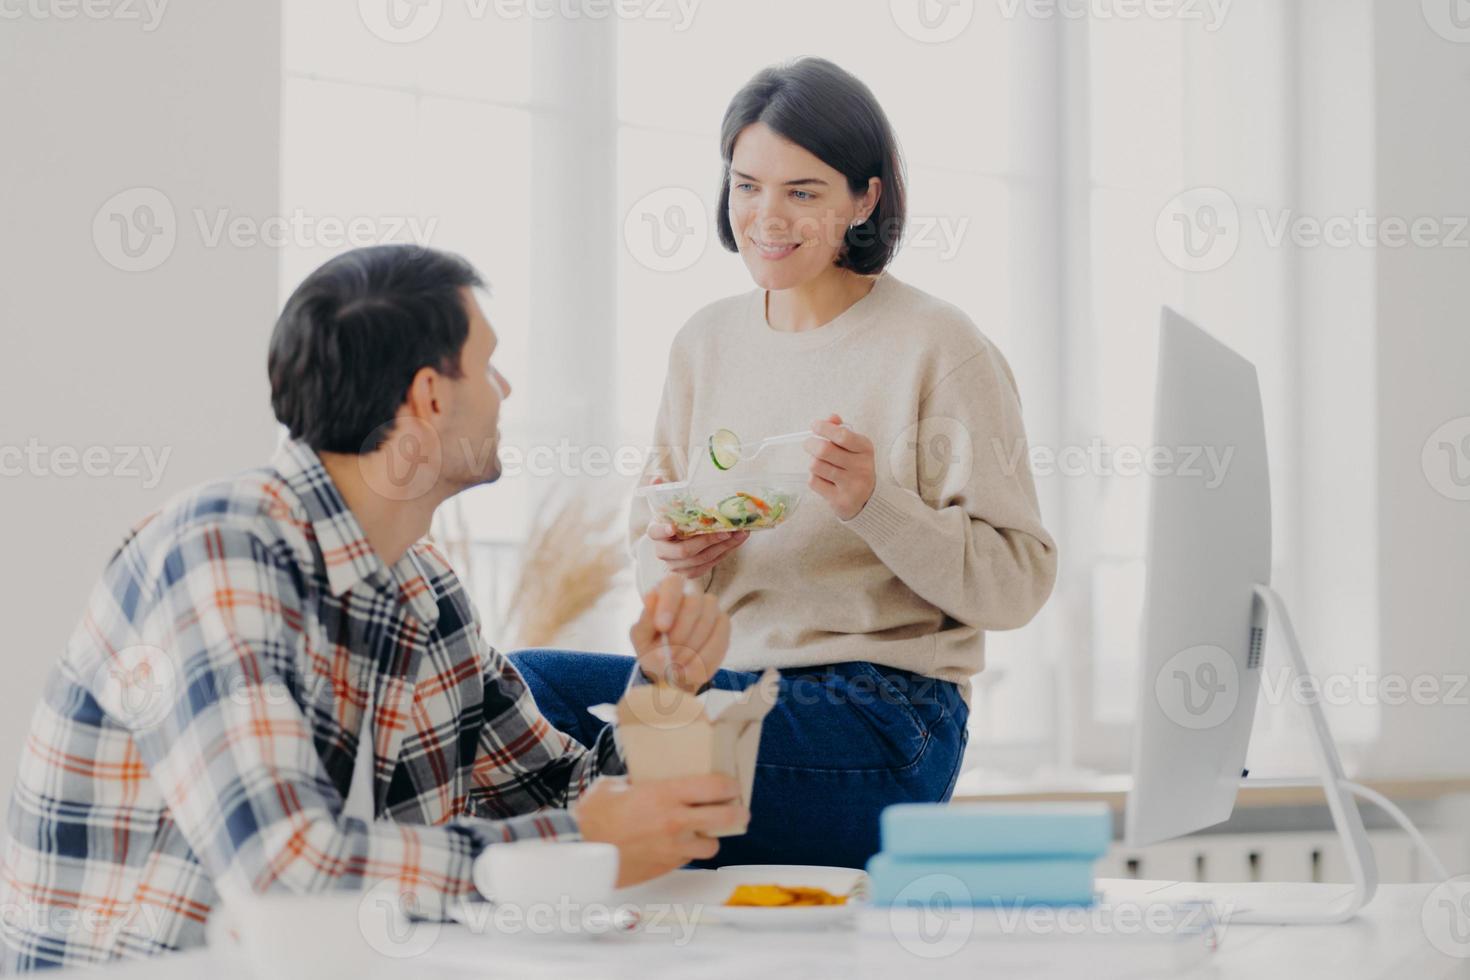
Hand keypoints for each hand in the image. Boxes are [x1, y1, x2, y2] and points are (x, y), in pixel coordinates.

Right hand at [574, 774, 746, 886]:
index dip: (730, 785)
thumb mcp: (617, 785)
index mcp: (665, 794)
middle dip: (738, 813)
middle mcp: (675, 821)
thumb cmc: (593, 816)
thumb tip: (650, 777)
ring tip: (703, 830)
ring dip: (711, 836)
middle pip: (727, 817)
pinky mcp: (665, 866)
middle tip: (739, 810)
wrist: (579, 851)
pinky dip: (688, 851)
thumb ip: (641, 782)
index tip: (732, 785)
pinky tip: (677, 844)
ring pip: (712, 844)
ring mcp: (672, 847)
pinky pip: (688, 858)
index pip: (715, 786)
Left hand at [628, 573, 730, 692]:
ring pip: (708, 619)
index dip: (669, 603)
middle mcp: (691, 595)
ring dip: (692, 646)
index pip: (673, 583)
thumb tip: (651, 597)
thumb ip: (646, 620)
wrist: (672, 672)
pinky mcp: (723, 623)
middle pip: (693, 602)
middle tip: (670, 654)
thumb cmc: (654, 649)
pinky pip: (721, 635)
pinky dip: (706, 655)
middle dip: (681, 632)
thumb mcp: (642, 639)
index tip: (662, 627)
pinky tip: (693, 666)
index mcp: (667, 592)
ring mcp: (710, 608)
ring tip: (678, 664)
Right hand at [646, 477, 748, 578]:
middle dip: (707, 541)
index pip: (655, 532)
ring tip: (740, 535)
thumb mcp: (667, 504)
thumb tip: (657, 478)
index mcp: (655, 532)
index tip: (673, 527)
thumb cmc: (674, 519)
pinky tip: (735, 542)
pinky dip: (724, 554)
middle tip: (726, 531)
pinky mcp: (689, 573)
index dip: (663, 531)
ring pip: (700, 560)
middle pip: (684, 551)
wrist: (676, 541)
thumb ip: (661, 490)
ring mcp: (675, 565)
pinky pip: (708, 566)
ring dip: (722, 548)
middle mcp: (663, 552)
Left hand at [805, 414, 875, 520]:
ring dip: (812, 462)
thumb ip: (842, 430)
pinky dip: (814, 478)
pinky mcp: (840, 500)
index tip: (814, 425)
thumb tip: (831, 418)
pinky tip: (823, 478)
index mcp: (865, 449)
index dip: (824, 428)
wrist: (866, 498)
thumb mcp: (854, 446)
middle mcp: (861, 467)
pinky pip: (814, 482)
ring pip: (816, 466)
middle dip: (811, 444)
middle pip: (824, 450)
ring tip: (818, 463)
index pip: (842, 436)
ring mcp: (852, 485)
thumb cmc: (855, 466)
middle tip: (808, 444)